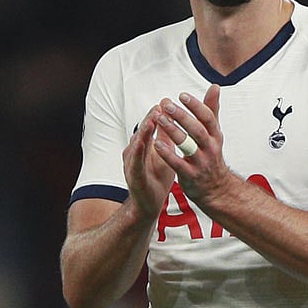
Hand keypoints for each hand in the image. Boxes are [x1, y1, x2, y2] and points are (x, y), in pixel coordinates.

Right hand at [122, 106, 175, 220]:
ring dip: (143, 132)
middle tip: (158, 106)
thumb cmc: (156, 178)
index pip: (150, 127)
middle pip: (142, 132)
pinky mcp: (133, 176)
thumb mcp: (164, 154)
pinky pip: (135, 162)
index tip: (165, 102)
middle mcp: (136, 152)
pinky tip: (140, 144)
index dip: (156, 115)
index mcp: (145, 146)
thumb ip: (167, 137)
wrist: (148, 204)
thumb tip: (174, 119)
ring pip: (137, 144)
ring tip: (151, 121)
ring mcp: (132, 164)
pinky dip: (137, 152)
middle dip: (150, 119)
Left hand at [153, 84, 231, 201]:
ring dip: (173, 131)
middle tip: (167, 105)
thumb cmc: (211, 156)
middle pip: (197, 130)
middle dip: (182, 116)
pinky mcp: (190, 175)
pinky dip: (168, 154)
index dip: (196, 106)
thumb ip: (212, 110)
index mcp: (215, 136)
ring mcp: (201, 162)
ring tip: (159, 119)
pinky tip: (157, 144)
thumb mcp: (214, 133)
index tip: (182, 95)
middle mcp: (210, 148)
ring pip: (188, 145)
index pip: (208, 118)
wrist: (216, 189)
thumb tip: (215, 87)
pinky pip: (178, 164)